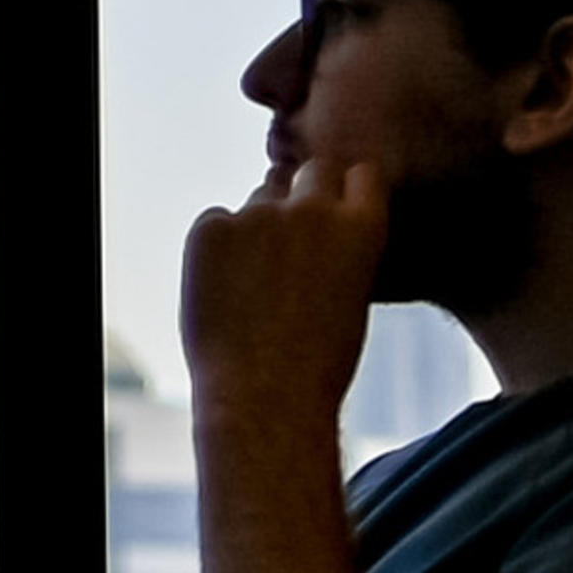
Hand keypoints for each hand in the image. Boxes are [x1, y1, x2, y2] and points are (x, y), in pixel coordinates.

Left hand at [182, 158, 387, 427]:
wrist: (265, 401)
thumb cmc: (317, 364)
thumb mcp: (353, 295)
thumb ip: (339, 245)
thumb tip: (311, 208)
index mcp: (362, 227)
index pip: (360, 173)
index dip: (346, 193)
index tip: (336, 214)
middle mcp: (313, 209)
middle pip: (310, 171)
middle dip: (303, 196)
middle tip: (288, 246)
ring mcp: (258, 215)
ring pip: (259, 200)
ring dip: (257, 227)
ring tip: (255, 290)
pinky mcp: (210, 229)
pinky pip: (214, 222)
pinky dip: (216, 248)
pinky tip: (223, 293)